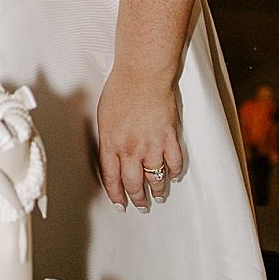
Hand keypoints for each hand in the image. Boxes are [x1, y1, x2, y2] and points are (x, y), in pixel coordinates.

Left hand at [97, 68, 182, 209]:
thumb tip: (112, 156)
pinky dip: (175, 172)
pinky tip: (174, 175)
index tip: (120, 204)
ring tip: (158, 196)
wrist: (142, 74)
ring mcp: (151, 145)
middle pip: (134, 183)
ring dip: (157, 190)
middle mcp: (131, 149)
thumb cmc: (121, 89)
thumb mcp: (104, 117)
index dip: (116, 195)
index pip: (111, 178)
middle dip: (137, 198)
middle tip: (140, 205)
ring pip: (155, 178)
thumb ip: (108, 140)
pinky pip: (174, 162)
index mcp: (111, 144)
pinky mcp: (169, 137)